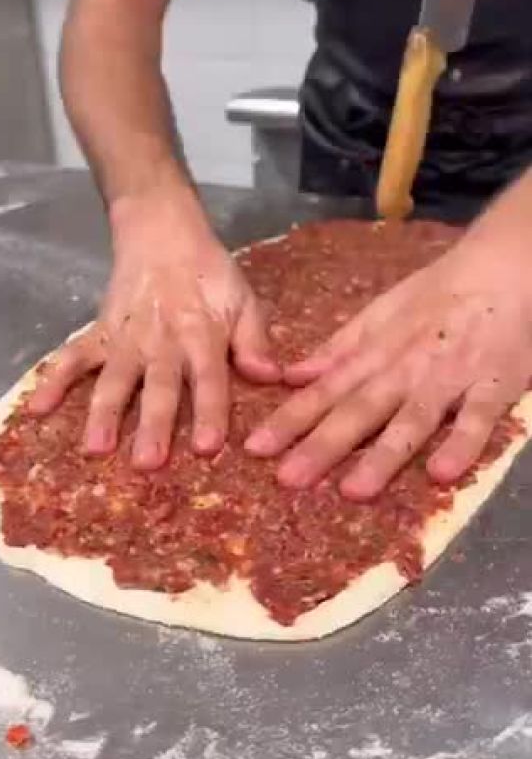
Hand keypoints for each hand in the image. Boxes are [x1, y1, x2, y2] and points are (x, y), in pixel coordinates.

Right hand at [30, 189, 278, 466]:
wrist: (162, 232)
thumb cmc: (209, 274)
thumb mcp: (242, 299)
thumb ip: (255, 340)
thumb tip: (271, 376)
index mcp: (202, 335)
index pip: (209, 378)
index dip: (209, 412)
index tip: (208, 447)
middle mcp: (162, 342)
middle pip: (158, 387)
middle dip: (153, 425)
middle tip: (148, 463)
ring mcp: (125, 339)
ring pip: (114, 379)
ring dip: (103, 413)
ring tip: (95, 448)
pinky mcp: (99, 333)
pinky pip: (73, 357)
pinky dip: (53, 380)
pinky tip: (36, 409)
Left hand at [245, 232, 531, 498]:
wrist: (503, 267)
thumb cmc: (438, 293)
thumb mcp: (380, 312)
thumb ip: (339, 348)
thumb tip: (291, 376)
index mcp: (375, 353)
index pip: (325, 391)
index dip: (290, 420)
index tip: (255, 449)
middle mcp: (405, 370)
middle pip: (359, 411)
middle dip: (322, 446)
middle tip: (288, 479)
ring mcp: (449, 379)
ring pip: (412, 421)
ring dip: (383, 455)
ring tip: (354, 491)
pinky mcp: (494, 386)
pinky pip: (477, 420)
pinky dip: (461, 444)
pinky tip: (441, 474)